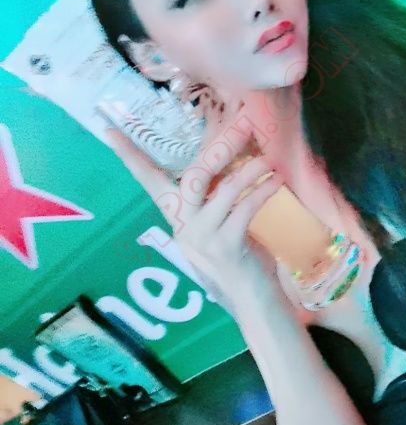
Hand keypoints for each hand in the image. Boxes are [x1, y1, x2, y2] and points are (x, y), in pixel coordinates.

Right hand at [104, 118, 283, 298]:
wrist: (252, 301)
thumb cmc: (237, 259)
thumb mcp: (218, 225)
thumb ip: (213, 199)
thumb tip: (227, 156)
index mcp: (177, 218)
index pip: (149, 182)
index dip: (131, 157)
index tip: (110, 131)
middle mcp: (184, 226)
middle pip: (194, 177)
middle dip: (220, 146)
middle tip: (244, 122)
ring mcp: (203, 238)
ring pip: (223, 190)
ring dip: (251, 170)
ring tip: (270, 159)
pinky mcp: (226, 247)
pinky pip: (244, 208)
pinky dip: (263, 190)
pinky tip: (277, 181)